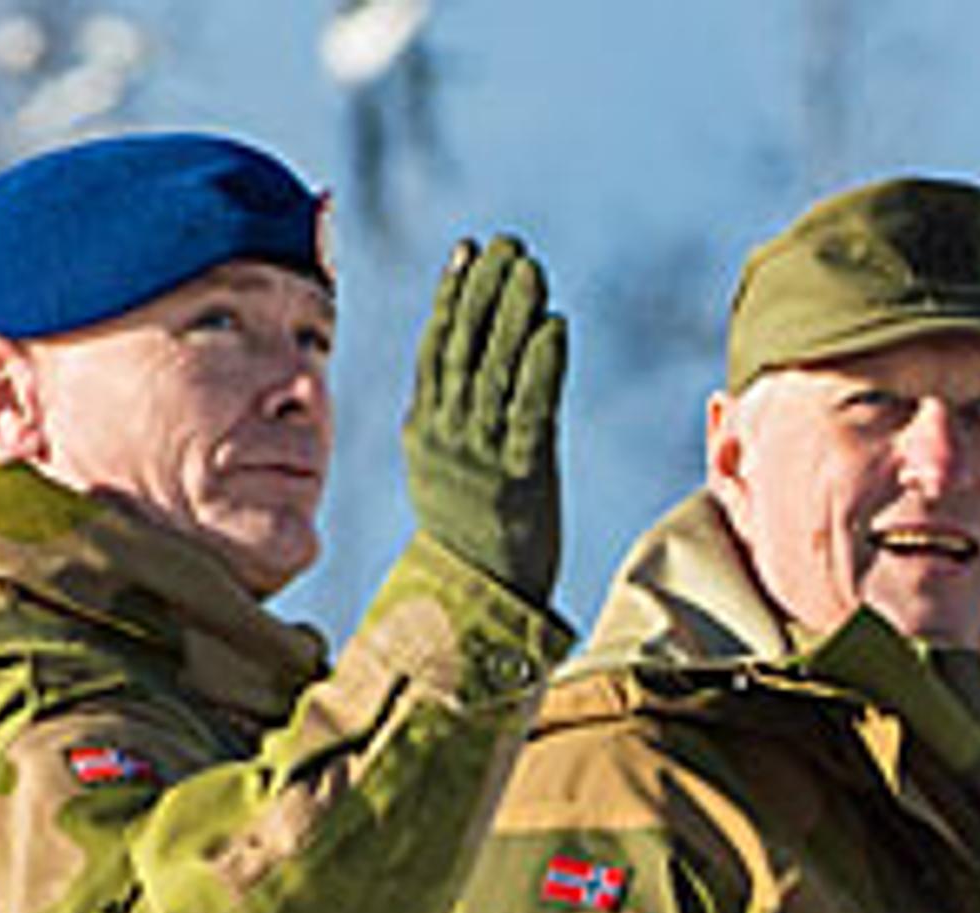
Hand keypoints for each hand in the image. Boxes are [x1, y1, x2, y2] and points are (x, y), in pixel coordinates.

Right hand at [405, 234, 568, 603]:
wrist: (481, 598)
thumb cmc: (473, 534)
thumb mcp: (449, 468)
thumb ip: (456, 417)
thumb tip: (471, 361)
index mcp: (425, 429)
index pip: (436, 348)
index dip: (452, 296)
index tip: (468, 251)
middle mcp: (446, 435)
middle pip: (464, 348)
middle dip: (484, 291)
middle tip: (508, 245)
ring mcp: (480, 455)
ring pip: (494, 369)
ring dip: (513, 314)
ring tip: (530, 269)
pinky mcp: (519, 476)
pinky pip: (530, 409)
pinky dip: (541, 365)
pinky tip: (554, 326)